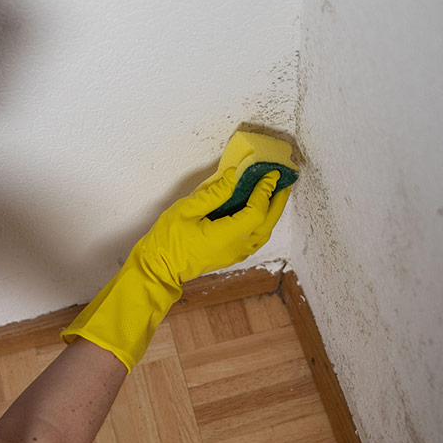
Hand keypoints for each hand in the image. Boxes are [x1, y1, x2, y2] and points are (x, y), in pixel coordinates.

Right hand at [134, 168, 290, 287]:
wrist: (159, 268)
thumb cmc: (168, 240)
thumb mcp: (187, 209)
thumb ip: (213, 193)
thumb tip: (233, 176)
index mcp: (227, 235)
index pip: (256, 210)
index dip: (265, 191)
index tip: (270, 174)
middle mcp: (237, 247)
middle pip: (267, 223)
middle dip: (277, 200)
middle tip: (283, 181)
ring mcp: (236, 254)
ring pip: (264, 233)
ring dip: (272, 213)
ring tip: (275, 194)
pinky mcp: (231, 256)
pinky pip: (256, 239)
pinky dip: (263, 223)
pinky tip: (260, 212)